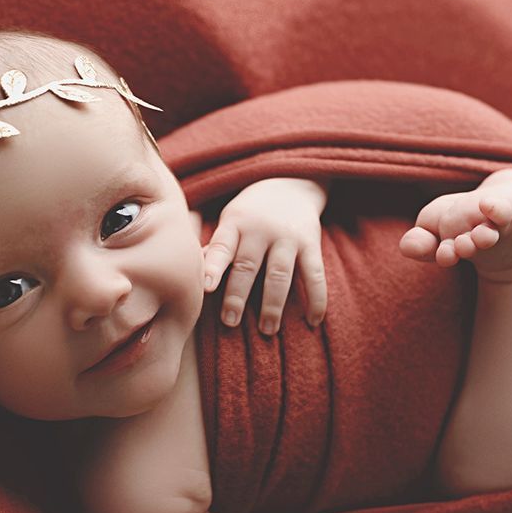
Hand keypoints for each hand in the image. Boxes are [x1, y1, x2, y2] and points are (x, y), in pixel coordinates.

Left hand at [202, 178, 328, 334]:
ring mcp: (288, 236)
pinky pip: (315, 274)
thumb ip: (217, 248)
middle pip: (248, 266)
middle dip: (238, 296)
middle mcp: (261, 229)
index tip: (207, 288)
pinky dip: (316, 299)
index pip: (222, 246)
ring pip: (279, 274)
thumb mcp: (230, 220)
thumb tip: (195, 277)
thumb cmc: (250, 212)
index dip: (214, 267)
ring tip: (267, 330)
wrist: (290, 182)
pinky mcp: (311, 243)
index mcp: (235, 223)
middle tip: (230, 322)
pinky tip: (313, 321)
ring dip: (273, 305)